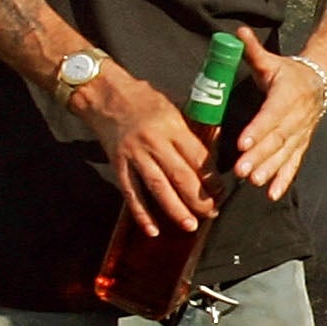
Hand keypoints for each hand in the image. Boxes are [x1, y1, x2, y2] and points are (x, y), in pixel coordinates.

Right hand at [71, 67, 213, 235]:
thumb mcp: (174, 109)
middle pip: (180, 176)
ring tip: (190, 225)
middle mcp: (153, 142)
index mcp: (172, 126)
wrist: (105, 95)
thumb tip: (212, 160)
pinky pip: (131, 193)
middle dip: (198, 199)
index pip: (197, 157)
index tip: (221, 192)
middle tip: (211, 213)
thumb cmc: (144, 101)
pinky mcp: (118, 165)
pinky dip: (141, 214)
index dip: (211, 178)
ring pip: (157, 188)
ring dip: (175, 209)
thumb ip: (190, 134)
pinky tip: (152, 230)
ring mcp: (134, 155)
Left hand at [231, 26, 326, 199]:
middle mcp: (297, 117)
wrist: (322, 82)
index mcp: (288, 95)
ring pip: (286, 154)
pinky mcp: (302, 143)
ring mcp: (301, 133)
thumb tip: (237, 32)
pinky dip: (284, 179)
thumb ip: (252, 50)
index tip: (243, 143)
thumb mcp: (271, 60)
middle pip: (278, 139)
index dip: (259, 129)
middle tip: (242, 170)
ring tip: (254, 182)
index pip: (272, 114)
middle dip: (260, 156)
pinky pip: (294, 163)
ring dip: (271, 170)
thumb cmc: (289, 72)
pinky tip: (273, 194)